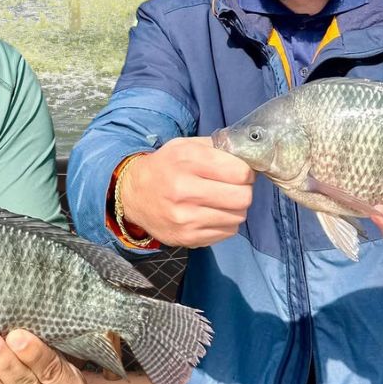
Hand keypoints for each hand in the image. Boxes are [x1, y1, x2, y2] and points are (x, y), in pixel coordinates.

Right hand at [121, 137, 254, 247]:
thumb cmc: (166, 166)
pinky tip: (212, 214)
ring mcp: (185, 218)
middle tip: (235, 188)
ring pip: (238, 217)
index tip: (240, 173)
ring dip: (235, 209)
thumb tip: (248, 158)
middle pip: (242, 197)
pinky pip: (227, 232)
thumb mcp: (185, 146)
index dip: (246, 172)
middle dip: (244, 191)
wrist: (133, 194)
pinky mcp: (187, 237)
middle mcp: (184, 190)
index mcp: (186, 160)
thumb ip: (218, 147)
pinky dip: (225, 223)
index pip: (240, 172)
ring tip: (221, 201)